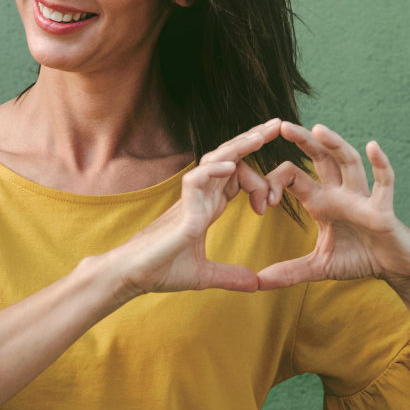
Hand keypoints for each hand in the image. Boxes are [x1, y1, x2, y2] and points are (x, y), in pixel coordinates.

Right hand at [108, 118, 283, 297]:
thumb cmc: (160, 270)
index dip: (258, 183)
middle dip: (252, 141)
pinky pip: (196, 180)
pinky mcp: (181, 210)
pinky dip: (214, 171)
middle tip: (277, 125)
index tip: (270, 203)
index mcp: (207, 206)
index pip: (236, 176)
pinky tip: (232, 166)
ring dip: (238, 147)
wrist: (132, 277)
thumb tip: (255, 284)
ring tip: (260, 135)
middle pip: (229, 158)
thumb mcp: (204, 275)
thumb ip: (230, 276)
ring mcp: (189, 200)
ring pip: (215, 161)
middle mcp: (200, 196)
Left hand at [256, 121, 409, 289]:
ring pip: (348, 163)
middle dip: (302, 141)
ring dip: (335, 145)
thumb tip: (258, 283)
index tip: (263, 203)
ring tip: (318, 129)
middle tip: (280, 125)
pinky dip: (380, 165)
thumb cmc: (359, 258)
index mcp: (321, 201)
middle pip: (320, 158)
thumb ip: (289, 272)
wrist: (394, 266)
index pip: (293, 178)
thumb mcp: (319, 267)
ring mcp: (362, 197)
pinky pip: (384, 183)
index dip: (275, 184)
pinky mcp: (384, 208)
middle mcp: (340, 192)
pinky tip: (372, 146)